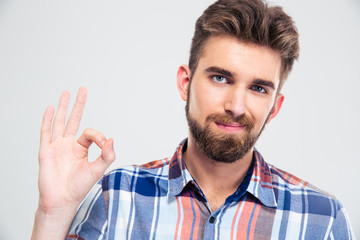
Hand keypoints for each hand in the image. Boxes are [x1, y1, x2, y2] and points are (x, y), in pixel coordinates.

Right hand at [32, 87, 114, 238]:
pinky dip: (48, 120)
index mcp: (81, 149)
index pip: (89, 133)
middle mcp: (68, 145)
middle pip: (73, 120)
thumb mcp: (97, 170)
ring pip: (60, 122)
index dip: (98, 135)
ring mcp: (56, 147)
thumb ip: (107, 155)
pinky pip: (46, 132)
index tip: (104, 143)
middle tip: (82, 89)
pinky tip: (51, 109)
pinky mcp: (46, 151)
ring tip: (66, 93)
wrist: (61, 200)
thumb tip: (112, 140)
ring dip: (63, 107)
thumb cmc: (78, 188)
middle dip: (78, 105)